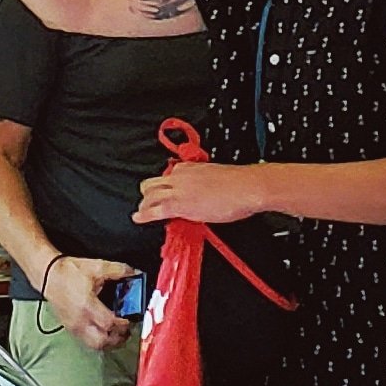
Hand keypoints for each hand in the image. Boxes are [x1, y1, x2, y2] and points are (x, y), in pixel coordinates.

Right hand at [40, 255, 133, 353]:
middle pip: (102, 341)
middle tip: (126, 331)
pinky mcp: (70, 328)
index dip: (123, 325)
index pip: (109, 324)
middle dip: (118, 339)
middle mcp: (80, 320)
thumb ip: (118, 270)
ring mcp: (73, 326)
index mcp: (87, 305)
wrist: (48, 275)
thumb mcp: (97, 266)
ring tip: (117, 335)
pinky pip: (86, 342)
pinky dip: (98, 341)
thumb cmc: (69, 272)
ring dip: (109, 343)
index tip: (130, 320)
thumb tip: (133, 273)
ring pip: (94, 345)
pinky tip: (104, 333)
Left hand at [136, 162, 268, 226]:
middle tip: (148, 203)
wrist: (247, 187)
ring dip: (144, 204)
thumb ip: (205, 184)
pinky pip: (154, 210)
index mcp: (190, 167)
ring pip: (149, 194)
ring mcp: (178, 189)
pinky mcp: (178, 204)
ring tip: (141, 212)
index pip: (169, 175)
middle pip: (153, 182)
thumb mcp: (218, 177)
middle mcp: (180, 175)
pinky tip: (138, 219)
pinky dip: (143, 215)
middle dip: (148, 194)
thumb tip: (205, 193)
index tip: (165, 192)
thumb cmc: (239, 184)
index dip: (165, 186)